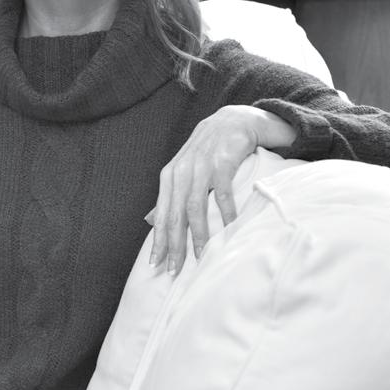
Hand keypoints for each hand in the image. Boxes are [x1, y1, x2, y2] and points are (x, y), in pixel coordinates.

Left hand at [148, 105, 294, 275]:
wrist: (235, 119)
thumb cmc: (210, 149)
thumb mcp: (186, 168)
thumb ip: (173, 193)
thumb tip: (154, 221)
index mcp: (170, 176)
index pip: (161, 215)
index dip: (158, 241)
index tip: (155, 265)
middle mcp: (182, 172)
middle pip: (174, 215)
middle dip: (173, 245)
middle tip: (175, 270)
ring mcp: (201, 167)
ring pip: (195, 208)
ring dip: (198, 235)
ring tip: (201, 257)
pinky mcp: (222, 162)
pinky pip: (223, 195)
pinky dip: (225, 214)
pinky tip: (229, 231)